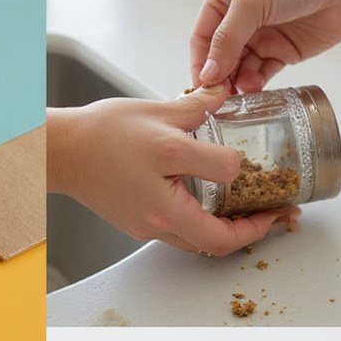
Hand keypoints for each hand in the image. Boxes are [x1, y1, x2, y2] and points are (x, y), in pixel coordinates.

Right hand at [47, 84, 297, 256]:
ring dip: (230, 232)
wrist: (60, 152)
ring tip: (253, 213)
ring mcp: (147, 226)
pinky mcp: (139, 223)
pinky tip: (214, 205)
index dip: (252, 189)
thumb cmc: (99, 136)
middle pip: (218, 242)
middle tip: (279, 216)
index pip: (226, 200)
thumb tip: (226, 98)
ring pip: (200, 243)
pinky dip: (205, 225)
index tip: (270, 184)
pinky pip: (181, 233)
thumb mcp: (158, 116)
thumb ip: (199, 109)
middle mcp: (159, 220)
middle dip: (255, 230)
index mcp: (168, 196)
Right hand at [191, 0, 340, 91]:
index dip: (200, 62)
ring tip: (242, 92)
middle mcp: (240, 18)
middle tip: (219, 96)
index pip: (202, 37)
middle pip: (219, 57)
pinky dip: (256, 84)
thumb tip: (208, 71)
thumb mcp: (252, 1)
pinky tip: (255, 89)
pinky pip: (261, 74)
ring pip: (239, 68)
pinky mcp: (281, 51)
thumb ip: (227, 39)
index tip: (201, 85)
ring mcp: (261, 35)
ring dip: (238, 82)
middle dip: (219, 77)